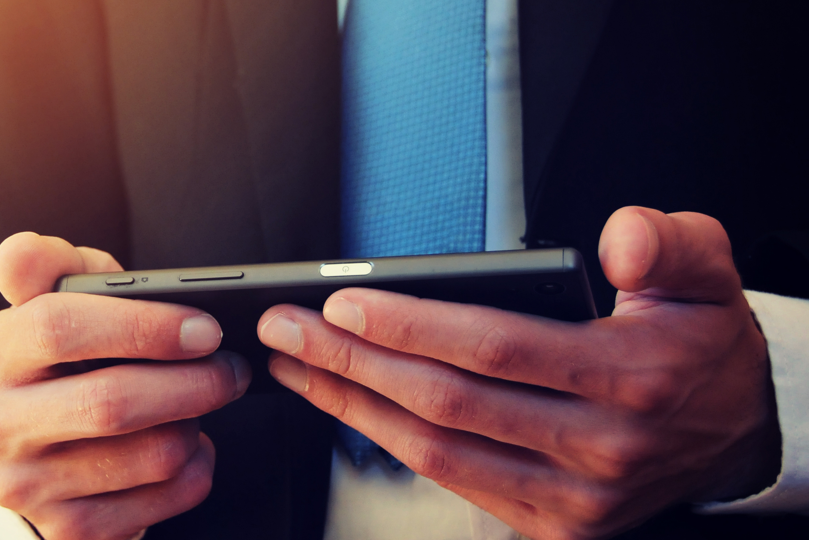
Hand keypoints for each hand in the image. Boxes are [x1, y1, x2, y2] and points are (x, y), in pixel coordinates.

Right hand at [0, 232, 250, 539]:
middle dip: (191, 382)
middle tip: (231, 367)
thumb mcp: (55, 301)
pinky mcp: (64, 530)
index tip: (205, 327)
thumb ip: (48, 264)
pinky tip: (190, 447)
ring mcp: (26, 486)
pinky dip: (194, 472)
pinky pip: (160, 503)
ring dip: (196, 426)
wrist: (38, 453)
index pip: (58, 327)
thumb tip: (24, 253)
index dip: (143, 325)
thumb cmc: (64, 360)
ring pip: (148, 456)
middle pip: (110, 403)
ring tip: (204, 402)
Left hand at [257, 207, 778, 539]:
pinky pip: (455, 483)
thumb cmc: (701, 346)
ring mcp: (573, 498)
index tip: (344, 302)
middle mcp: (599, 447)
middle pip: (447, 401)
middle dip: (353, 361)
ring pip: (437, 452)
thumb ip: (667, 244)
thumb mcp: (706, 274)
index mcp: (629, 376)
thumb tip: (619, 240)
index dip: (411, 325)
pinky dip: (391, 444)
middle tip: (288, 329)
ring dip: (354, 407)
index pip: (496, 347)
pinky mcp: (554, 525)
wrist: (734, 431)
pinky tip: (351, 406)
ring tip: (297, 366)